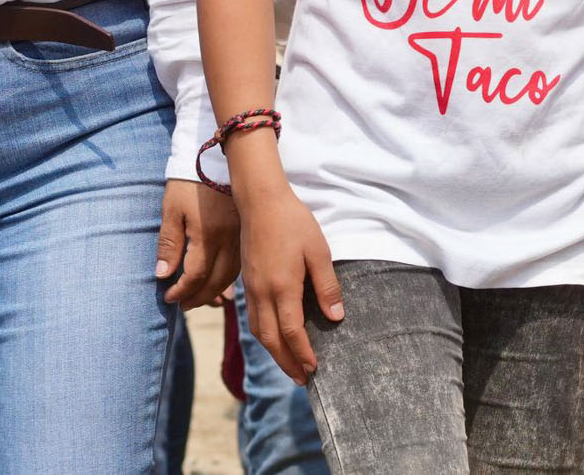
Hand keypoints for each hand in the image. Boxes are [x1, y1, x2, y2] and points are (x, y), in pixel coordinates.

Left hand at [158, 180, 238, 306]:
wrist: (218, 159)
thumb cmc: (188, 184)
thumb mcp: (171, 211)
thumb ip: (169, 245)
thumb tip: (164, 276)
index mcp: (208, 234)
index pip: (195, 275)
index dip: (181, 291)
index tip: (169, 298)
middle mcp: (230, 238)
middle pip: (217, 280)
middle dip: (199, 297)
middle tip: (183, 306)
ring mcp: (242, 235)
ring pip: (233, 274)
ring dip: (216, 291)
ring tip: (199, 299)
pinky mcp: (247, 231)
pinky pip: (240, 263)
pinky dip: (229, 277)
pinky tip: (219, 283)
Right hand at [239, 183, 343, 384]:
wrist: (260, 203)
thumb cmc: (295, 224)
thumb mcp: (319, 252)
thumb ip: (327, 287)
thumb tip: (336, 319)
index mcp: (282, 287)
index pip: (292, 332)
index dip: (302, 353)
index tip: (314, 370)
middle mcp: (262, 294)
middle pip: (272, 340)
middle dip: (287, 362)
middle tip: (303, 380)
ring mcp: (251, 289)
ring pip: (259, 332)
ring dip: (274, 353)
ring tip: (290, 366)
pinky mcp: (247, 283)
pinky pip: (253, 319)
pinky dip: (264, 336)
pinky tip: (274, 339)